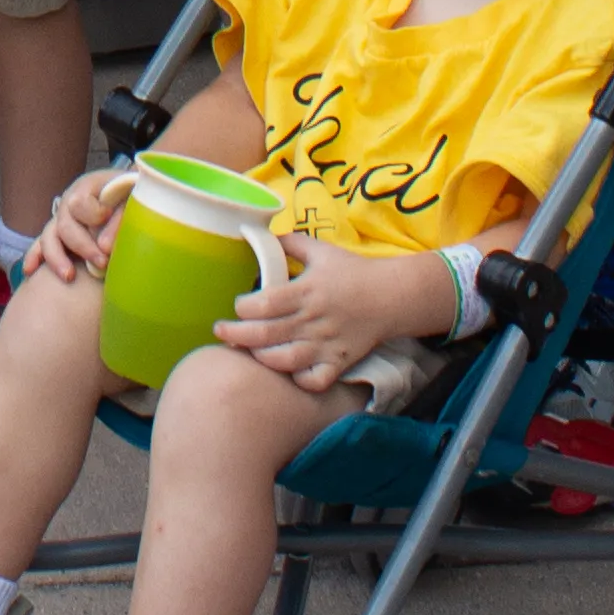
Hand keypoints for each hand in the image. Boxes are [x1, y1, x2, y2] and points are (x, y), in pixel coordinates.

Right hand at [32, 166, 131, 284]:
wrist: (130, 198)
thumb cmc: (133, 197)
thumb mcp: (132, 200)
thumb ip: (120, 220)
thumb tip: (104, 247)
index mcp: (88, 187)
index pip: (79, 202)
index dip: (93, 216)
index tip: (108, 225)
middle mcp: (70, 202)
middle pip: (64, 225)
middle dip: (82, 246)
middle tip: (102, 262)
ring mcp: (62, 219)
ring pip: (49, 237)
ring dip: (57, 258)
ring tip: (69, 276)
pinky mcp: (59, 235)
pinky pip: (40, 245)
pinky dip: (34, 257)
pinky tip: (30, 270)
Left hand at [212, 238, 422, 392]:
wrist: (392, 296)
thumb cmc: (353, 272)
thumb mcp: (321, 250)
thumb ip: (289, 244)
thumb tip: (260, 234)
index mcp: (307, 291)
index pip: (265, 303)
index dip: (244, 307)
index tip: (237, 305)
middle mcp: (313, 320)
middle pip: (267, 334)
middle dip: (236, 335)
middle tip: (221, 331)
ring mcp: (326, 344)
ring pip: (286, 360)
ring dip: (261, 358)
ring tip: (248, 350)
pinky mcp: (339, 362)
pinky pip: (315, 379)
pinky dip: (299, 379)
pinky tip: (287, 371)